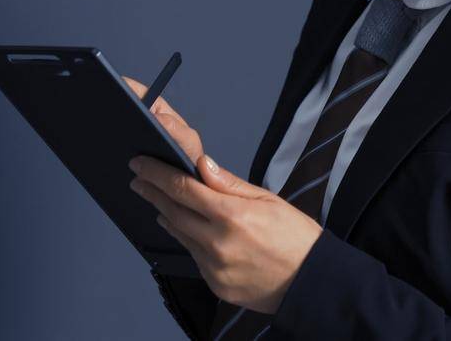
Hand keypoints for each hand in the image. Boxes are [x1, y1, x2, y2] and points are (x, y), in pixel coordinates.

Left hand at [123, 83, 322, 314]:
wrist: (311, 281)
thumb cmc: (296, 237)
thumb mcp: (268, 199)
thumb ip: (230, 184)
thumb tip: (202, 165)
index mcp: (232, 216)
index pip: (183, 188)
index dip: (157, 174)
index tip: (140, 164)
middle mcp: (218, 243)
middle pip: (173, 212)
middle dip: (153, 192)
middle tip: (139, 179)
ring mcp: (214, 268)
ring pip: (180, 235)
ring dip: (165, 215)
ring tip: (156, 201)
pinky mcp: (215, 285)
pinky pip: (194, 257)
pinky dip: (186, 239)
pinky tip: (182, 228)